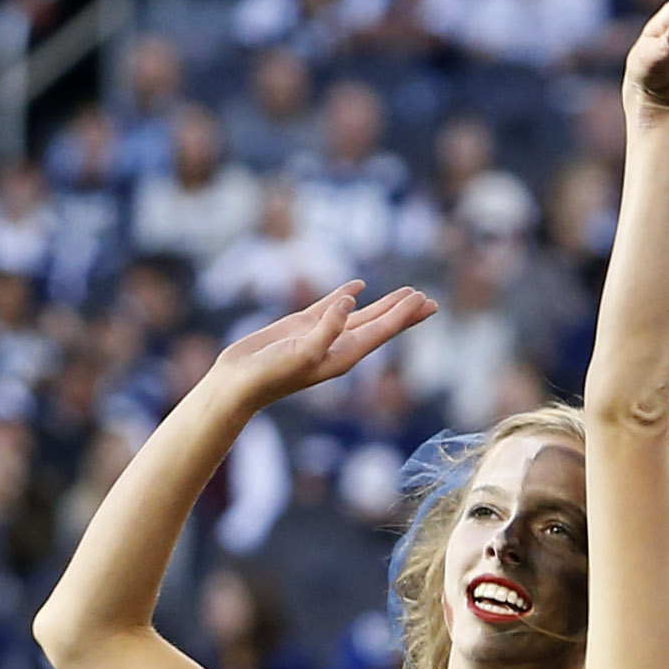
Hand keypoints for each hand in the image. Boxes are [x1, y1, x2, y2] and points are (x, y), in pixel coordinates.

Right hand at [205, 282, 434, 412]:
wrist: (238, 383)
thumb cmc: (270, 375)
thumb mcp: (303, 352)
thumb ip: (329, 326)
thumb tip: (352, 300)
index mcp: (344, 355)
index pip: (381, 331)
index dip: (403, 316)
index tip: (424, 300)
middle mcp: (338, 345)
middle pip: (380, 325)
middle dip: (405, 313)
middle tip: (430, 301)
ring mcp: (321, 334)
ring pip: (361, 314)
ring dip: (384, 304)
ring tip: (407, 294)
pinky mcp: (302, 325)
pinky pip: (331, 305)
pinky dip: (346, 294)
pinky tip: (359, 286)